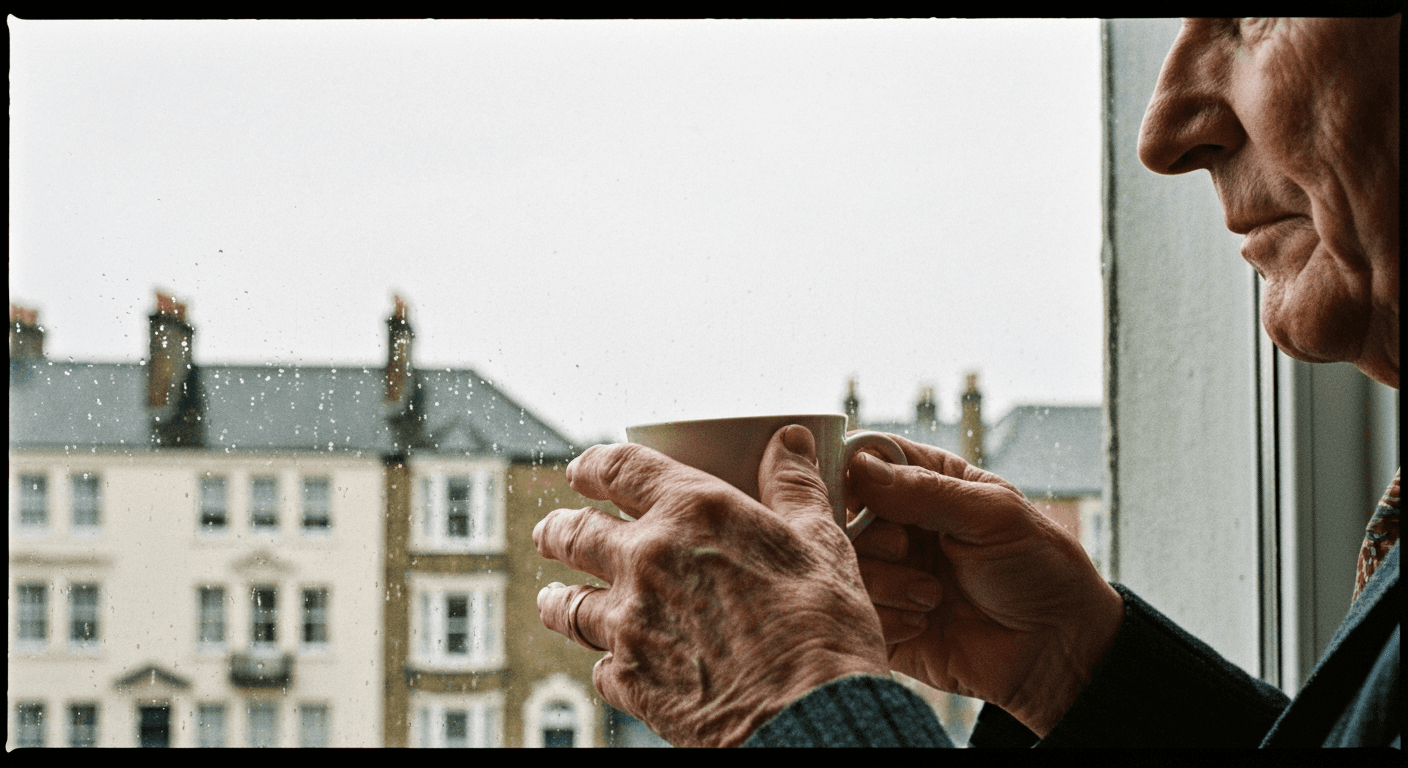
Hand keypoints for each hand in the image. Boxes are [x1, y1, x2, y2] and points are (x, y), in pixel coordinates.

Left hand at [534, 425, 889, 746]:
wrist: (809, 717)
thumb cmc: (822, 628)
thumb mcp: (822, 543)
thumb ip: (796, 488)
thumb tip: (792, 443)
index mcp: (693, 512)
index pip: (620, 468)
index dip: (594, 465)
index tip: (584, 470)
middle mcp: (647, 560)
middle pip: (575, 535)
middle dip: (557, 530)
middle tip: (552, 532)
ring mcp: (630, 624)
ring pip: (568, 605)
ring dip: (557, 599)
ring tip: (553, 598)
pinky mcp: (631, 682)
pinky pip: (599, 669)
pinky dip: (606, 665)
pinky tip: (613, 667)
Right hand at [845, 433, 1123, 736]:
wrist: (1057, 650)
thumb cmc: (1039, 568)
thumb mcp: (992, 515)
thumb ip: (925, 490)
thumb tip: (859, 467)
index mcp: (924, 482)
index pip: (863, 459)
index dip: (848, 472)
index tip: (853, 492)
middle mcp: (898, 524)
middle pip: (840, 514)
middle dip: (871, 534)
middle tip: (907, 547)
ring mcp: (889, 573)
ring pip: (845, 565)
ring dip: (886, 581)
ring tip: (932, 595)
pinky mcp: (883, 621)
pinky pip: (856, 612)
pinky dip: (888, 619)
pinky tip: (925, 623)